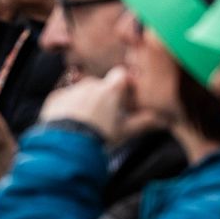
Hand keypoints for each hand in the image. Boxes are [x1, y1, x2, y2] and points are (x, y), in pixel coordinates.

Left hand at [40, 66, 165, 144]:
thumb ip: (144, 122)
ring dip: (84, 103)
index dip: (122, 85)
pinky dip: (67, 108)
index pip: (120, 75)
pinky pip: (64, 99)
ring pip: (81, 92)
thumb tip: (163, 120)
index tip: (122, 98)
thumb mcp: (125, 132)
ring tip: (84, 124)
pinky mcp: (55, 97)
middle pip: (100, 85)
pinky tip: (69, 124)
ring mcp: (71, 90)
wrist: (68, 143)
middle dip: (102, 97)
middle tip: (103, 117)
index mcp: (110, 90)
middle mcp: (90, 84)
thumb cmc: (100, 136)